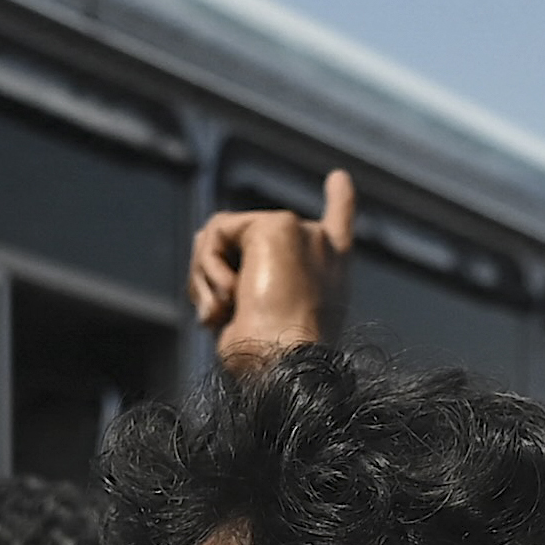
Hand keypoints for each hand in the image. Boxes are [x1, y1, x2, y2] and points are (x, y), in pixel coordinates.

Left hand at [189, 168, 354, 369]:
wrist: (285, 365)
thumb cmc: (270, 358)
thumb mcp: (254, 318)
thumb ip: (240, 280)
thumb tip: (204, 237)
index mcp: (328, 277)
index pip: (339, 229)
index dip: (340, 202)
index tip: (339, 179)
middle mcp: (323, 251)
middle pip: (248, 238)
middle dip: (211, 274)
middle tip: (212, 316)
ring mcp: (304, 233)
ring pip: (224, 236)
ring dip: (206, 276)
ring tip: (219, 310)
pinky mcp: (278, 226)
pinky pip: (217, 233)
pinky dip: (207, 268)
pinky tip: (228, 296)